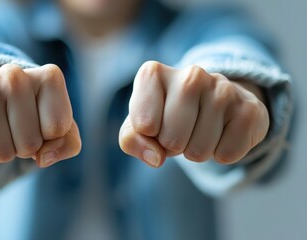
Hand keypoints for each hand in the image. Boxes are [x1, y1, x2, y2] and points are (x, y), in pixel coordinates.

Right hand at [0, 64, 80, 166]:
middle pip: (31, 144)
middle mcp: (16, 75)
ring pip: (3, 153)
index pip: (59, 128)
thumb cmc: (25, 115)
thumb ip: (68, 143)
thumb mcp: (55, 126)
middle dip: (23, 147)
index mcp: (48, 77)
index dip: (49, 136)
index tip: (39, 121)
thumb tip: (44, 158)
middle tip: (12, 126)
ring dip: (0, 151)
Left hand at [119, 61, 268, 167]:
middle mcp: (190, 73)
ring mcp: (223, 88)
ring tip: (200, 130)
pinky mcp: (250, 109)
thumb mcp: (140, 125)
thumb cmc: (167, 114)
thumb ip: (131, 139)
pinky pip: (227, 155)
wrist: (213, 102)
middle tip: (180, 131)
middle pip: (172, 140)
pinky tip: (222, 133)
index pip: (143, 124)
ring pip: (199, 150)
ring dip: (197, 151)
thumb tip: (155, 158)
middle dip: (173, 146)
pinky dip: (221, 155)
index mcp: (154, 74)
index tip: (153, 124)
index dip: (148, 135)